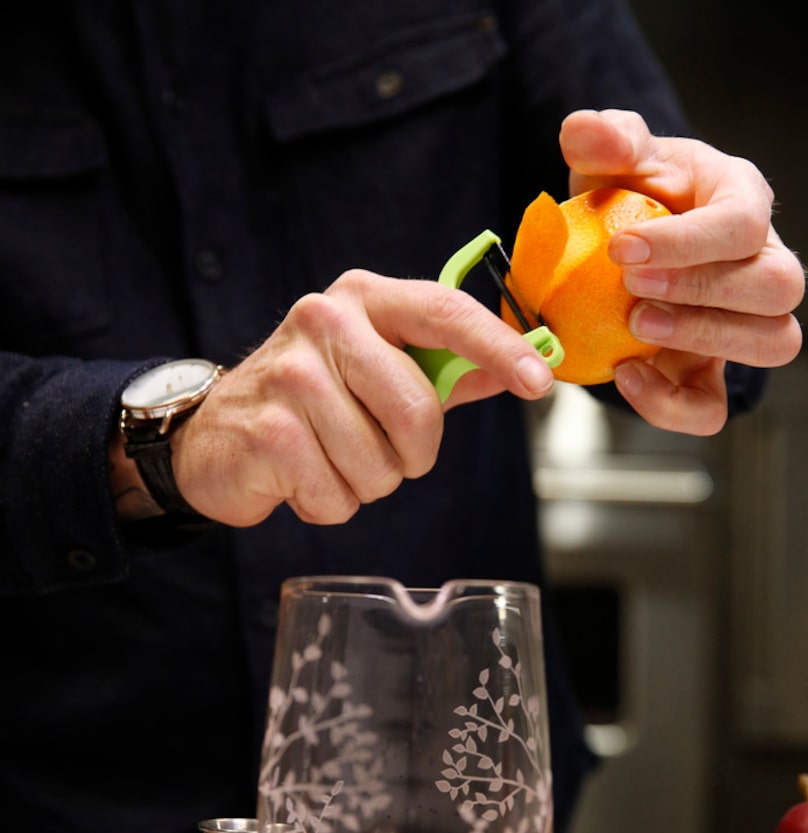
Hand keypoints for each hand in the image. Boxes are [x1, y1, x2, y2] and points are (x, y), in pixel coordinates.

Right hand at [168, 270, 553, 525]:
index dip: (498, 349)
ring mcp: (291, 376)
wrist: (214, 437)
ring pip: (380, 466)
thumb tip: (526, 363)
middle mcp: (325, 322)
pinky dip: (328, 504)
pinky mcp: (268, 432)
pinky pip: (339, 498)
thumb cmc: (310, 403)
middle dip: (411, 455)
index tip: (539, 383)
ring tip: (328, 459)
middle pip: (418, 412)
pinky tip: (300, 478)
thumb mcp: (381, 370)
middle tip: (379, 451)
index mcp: (364, 299)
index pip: (446, 312)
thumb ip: (450, 368)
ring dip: (365, 483)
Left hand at [559, 108, 804, 433]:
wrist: (614, 251)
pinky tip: (627, 375)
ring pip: (771, 342)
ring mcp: (743, 322)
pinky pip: (712, 406)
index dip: (688, 243)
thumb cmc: (627, 198)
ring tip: (637, 327)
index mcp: (740, 201)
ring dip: (704, 340)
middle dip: (703, 291)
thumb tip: (586, 131)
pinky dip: (672, 403)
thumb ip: (605, 139)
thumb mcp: (612, 160)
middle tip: (632, 289)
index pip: (745, 223)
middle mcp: (759, 262)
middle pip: (777, 287)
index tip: (621, 250)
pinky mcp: (709, 371)